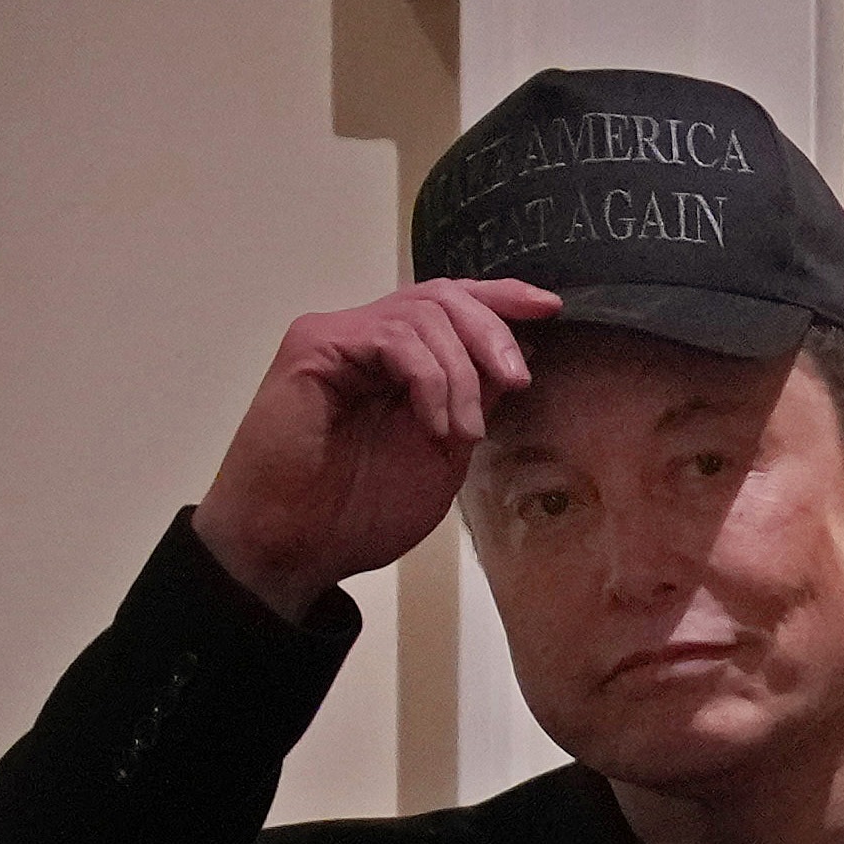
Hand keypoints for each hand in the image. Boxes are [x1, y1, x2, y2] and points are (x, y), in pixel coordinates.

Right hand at [191, 278, 558, 618]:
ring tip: (460, 432)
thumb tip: (515, 361)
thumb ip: (475, 405)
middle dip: (493, 333)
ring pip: (424, 313)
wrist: (294, 548)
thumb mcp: (442, 456)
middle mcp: (365, 339)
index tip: (549, 307)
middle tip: (518, 379)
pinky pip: (393, 336)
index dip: (501, 298)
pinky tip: (432, 424)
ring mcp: (338, 338)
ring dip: (461, 374)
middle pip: (444, 296)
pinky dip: (428, 378)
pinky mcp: (315, 346)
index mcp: (397, 363)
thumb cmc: (356, 514)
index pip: (452, 305)